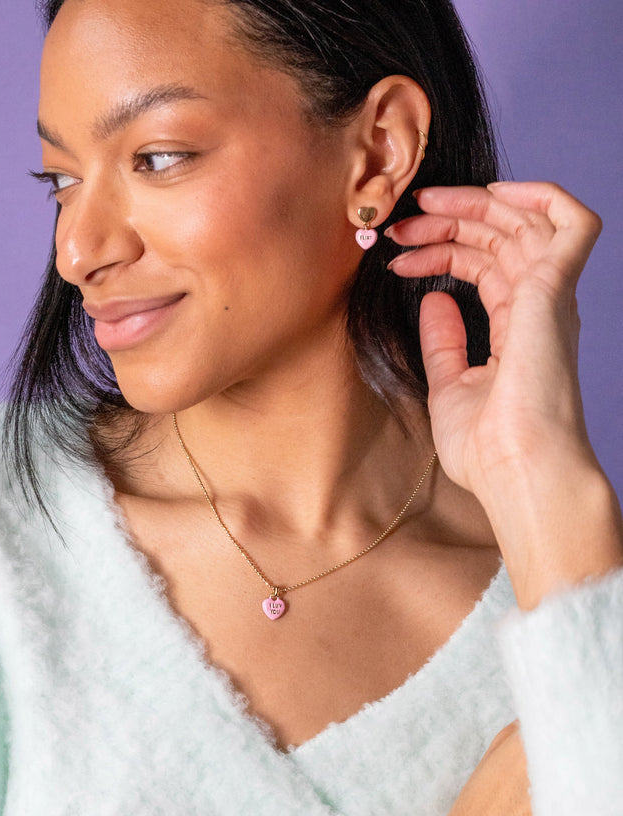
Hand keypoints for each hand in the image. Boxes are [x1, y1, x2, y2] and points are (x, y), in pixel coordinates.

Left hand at [386, 181, 601, 501]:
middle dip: (448, 221)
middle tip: (399, 225)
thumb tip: (434, 298)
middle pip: (501, 237)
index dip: (442, 249)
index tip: (397, 253)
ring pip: (525, 221)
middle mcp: (540, 307)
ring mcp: (550, 298)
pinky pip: (572, 222)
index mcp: (519, 328)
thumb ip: (444, 341)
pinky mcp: (555, 291)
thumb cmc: (487, 448)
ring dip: (471, 205)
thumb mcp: (449, 385)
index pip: (486, 266)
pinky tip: (493, 191)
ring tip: (420, 208)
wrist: (516, 471)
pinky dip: (541, 194)